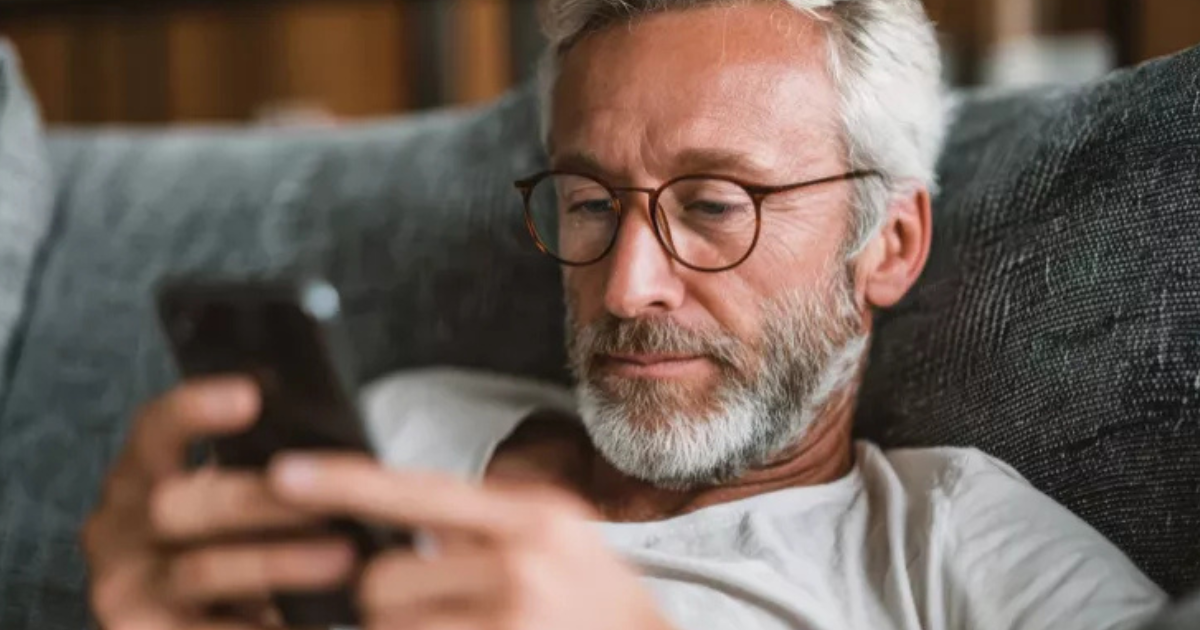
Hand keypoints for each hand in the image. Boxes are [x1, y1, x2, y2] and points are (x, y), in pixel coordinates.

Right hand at [81, 378, 355, 629]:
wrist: (217, 622)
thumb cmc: (240, 547)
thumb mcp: (244, 506)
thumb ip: (266, 475)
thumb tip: (336, 452)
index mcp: (140, 477)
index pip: (153, 430)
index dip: (194, 409)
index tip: (249, 397)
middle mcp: (115, 527)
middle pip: (176, 502)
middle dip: (259, 501)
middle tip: (329, 504)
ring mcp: (121, 587)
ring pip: (201, 569)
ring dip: (280, 563)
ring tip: (343, 559)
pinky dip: (263, 624)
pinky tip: (313, 617)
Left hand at [266, 455, 673, 629]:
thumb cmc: (594, 603)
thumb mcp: (556, 541)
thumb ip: (481, 525)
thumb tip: (388, 524)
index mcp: (531, 518)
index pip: (418, 490)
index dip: (343, 482)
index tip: (282, 474)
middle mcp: (522, 565)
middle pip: (382, 582)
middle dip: (384, 603)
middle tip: (426, 609)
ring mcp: (513, 618)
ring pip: (388, 629)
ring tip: (455, 626)